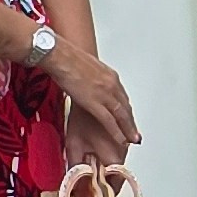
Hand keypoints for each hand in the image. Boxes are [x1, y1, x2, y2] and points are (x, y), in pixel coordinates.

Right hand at [53, 44, 138, 158]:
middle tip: (136, 134)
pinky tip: (121, 140)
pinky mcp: (94, 102)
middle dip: (131, 123)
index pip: (123, 97)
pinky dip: (117, 132)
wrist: (61, 56)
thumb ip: (93, 77)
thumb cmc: (68, 57)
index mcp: (110, 76)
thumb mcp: (87, 67)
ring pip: (121, 116)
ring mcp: (104, 94)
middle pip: (126, 108)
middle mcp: (111, 85)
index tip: (130, 119)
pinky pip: (109, 121)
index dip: (127, 110)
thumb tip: (90, 82)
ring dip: (128, 130)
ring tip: (132, 140)